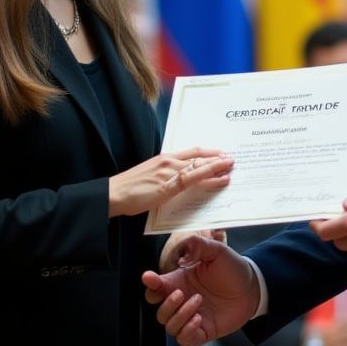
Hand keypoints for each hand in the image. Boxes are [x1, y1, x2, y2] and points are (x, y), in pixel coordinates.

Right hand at [109, 147, 232, 217]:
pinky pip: (195, 180)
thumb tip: (179, 179)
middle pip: (199, 155)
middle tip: (232, 158)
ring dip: (219, 165)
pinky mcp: (169, 185)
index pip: (192, 151)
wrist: (113, 194)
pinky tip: (222, 179)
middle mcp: (169, 161)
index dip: (208, 152)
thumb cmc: (130, 188)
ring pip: (200, 166)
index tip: (220, 153)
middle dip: (217, 156)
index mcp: (164, 158)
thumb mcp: (151, 176)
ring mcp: (170, 172)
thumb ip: (166, 175)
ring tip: (232, 166)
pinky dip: (211, 178)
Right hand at [142, 235, 258, 345]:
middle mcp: (183, 301)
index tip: (149, 278)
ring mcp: (191, 317)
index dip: (150, 284)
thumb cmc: (232, 269)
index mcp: (180, 281)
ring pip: (169, 326)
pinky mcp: (203, 331)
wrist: (252, 287)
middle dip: (166, 304)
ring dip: (180, 316)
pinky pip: (184, 340)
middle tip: (181, 294)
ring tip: (198, 301)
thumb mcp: (217, 251)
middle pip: (159, 311)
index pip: (155, 288)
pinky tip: (199, 319)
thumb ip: (200, 245)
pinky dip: (187, 331)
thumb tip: (184, 251)